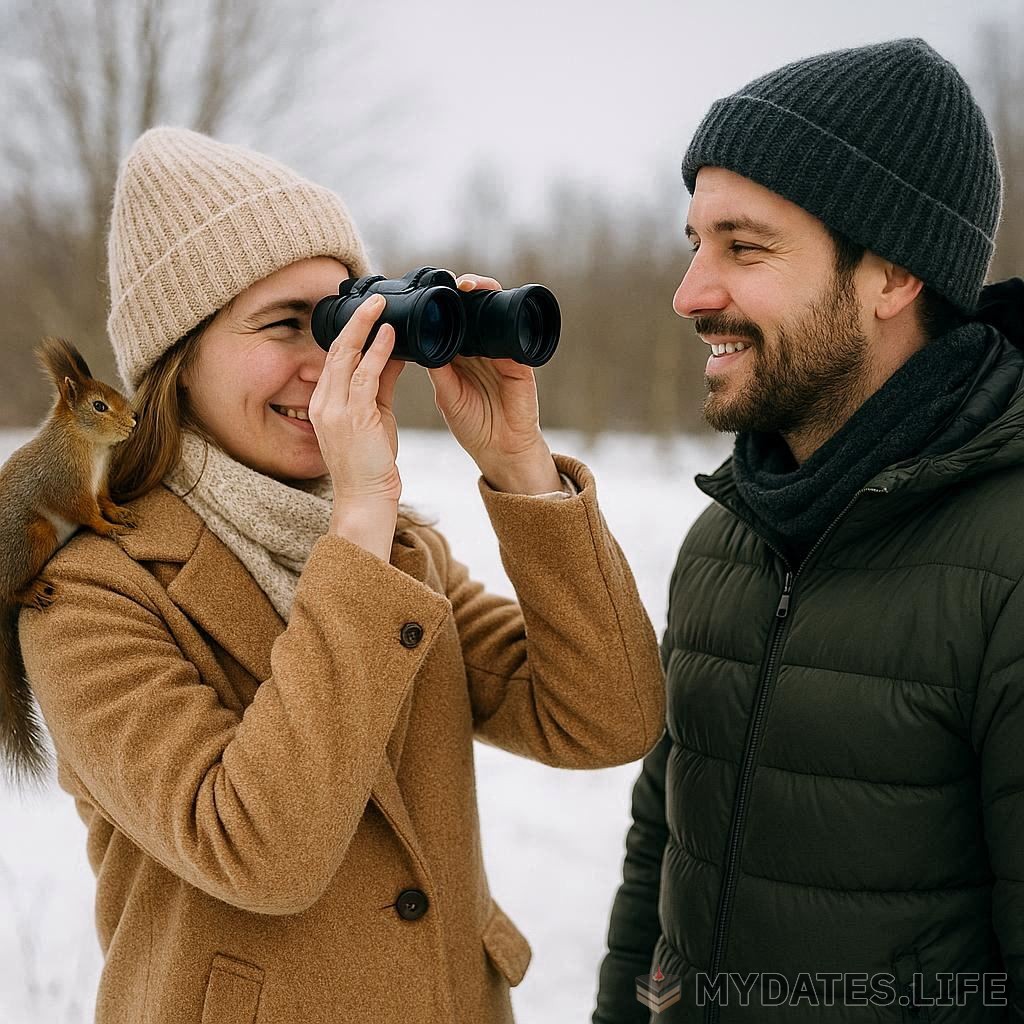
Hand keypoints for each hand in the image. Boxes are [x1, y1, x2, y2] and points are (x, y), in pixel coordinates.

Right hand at [308, 293, 405, 515]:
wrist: (365, 498)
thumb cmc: (370, 461)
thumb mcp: (374, 416)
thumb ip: (379, 383)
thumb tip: (392, 352)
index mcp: (323, 402)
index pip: (333, 357)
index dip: (350, 331)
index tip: (368, 311)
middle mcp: (323, 402)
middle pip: (335, 350)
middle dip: (355, 321)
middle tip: (374, 298)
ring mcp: (335, 410)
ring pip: (346, 357)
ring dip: (365, 327)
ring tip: (382, 305)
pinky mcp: (354, 417)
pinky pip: (365, 376)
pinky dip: (378, 352)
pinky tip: (390, 335)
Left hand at [426, 274, 560, 493]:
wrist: (501, 451)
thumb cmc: (474, 426)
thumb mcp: (447, 394)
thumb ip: (438, 368)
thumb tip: (423, 340)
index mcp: (461, 356)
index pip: (454, 322)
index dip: (445, 305)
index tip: (433, 291)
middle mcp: (482, 350)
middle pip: (476, 312)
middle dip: (466, 293)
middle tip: (455, 282)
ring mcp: (502, 354)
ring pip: (496, 316)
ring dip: (486, 297)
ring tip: (471, 287)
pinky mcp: (520, 363)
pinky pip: (515, 336)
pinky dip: (506, 322)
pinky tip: (495, 310)